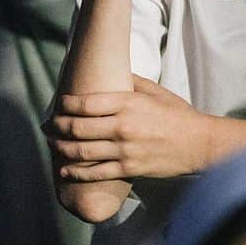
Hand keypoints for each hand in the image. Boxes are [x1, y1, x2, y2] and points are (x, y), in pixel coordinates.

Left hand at [48, 76, 211, 181]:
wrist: (198, 143)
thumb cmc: (177, 114)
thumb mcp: (155, 91)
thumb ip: (131, 81)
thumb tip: (113, 72)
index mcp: (127, 103)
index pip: (85, 103)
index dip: (65, 104)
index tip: (58, 104)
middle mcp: (122, 126)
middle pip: (77, 127)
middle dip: (56, 127)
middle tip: (47, 126)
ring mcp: (124, 149)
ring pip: (81, 151)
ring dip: (61, 148)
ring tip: (52, 144)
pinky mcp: (128, 168)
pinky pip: (95, 173)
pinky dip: (77, 173)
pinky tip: (65, 171)